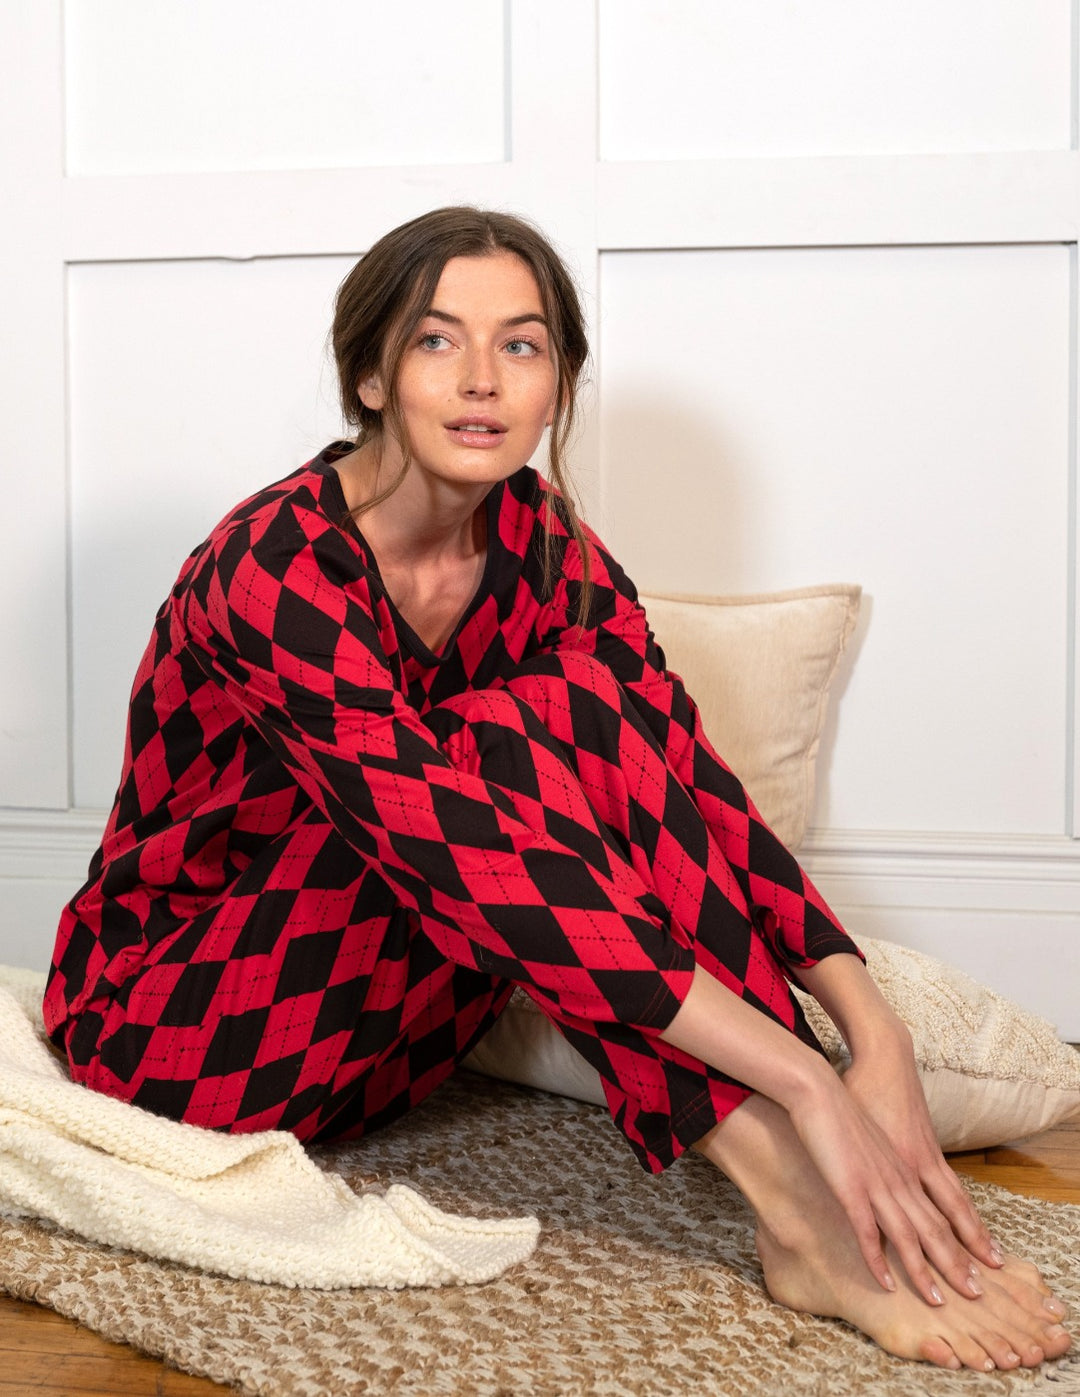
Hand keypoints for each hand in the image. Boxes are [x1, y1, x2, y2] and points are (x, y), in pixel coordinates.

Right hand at [785, 1062, 994, 1306]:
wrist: (820, 1089)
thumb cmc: (844, 1105)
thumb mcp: (874, 1138)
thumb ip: (885, 1161)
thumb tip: (886, 1177)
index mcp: (907, 1166)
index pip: (944, 1210)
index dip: (965, 1239)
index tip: (981, 1263)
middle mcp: (900, 1178)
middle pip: (936, 1228)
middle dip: (957, 1264)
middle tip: (976, 1294)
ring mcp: (877, 1184)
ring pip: (909, 1236)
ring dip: (925, 1272)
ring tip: (938, 1302)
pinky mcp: (851, 1187)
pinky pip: (868, 1231)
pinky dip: (878, 1260)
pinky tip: (885, 1282)